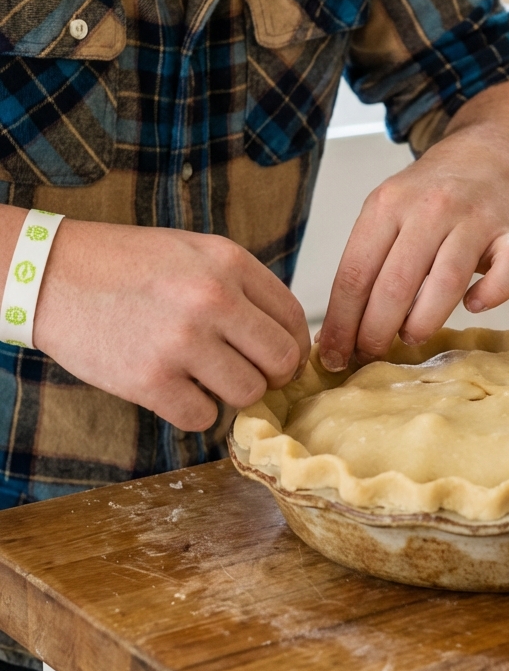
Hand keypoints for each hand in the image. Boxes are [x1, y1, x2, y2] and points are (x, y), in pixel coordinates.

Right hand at [32, 220, 310, 430]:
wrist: (54, 276)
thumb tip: (284, 335)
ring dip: (230, 393)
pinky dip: (193, 411)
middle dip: (271, 375)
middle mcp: (212, 299)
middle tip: (249, 374)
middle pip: (280, 360)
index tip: (280, 356)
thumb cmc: (127, 264)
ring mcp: (182, 341)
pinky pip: (202, 418)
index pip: (292, 317)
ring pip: (246, 394)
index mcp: (229, 262)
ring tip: (204, 377)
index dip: (293, 344)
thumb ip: (242, 286)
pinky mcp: (150, 381)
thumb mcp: (195, 252)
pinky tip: (175, 389)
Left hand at [317, 82, 508, 370]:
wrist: (487, 156)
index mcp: (386, 204)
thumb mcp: (386, 213)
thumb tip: (333, 338)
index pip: (355, 273)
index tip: (335, 356)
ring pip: (446, 282)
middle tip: (372, 354)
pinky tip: (474, 304)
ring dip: (423, 322)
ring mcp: (474, 218)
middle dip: (377, 332)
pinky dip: (492, 295)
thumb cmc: (429, 197)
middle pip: (395, 284)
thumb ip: (365, 265)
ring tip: (411, 336)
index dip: (342, 323)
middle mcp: (430, 208)